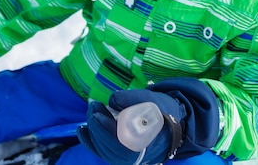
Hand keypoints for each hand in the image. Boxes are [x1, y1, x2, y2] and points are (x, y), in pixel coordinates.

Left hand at [77, 77, 218, 164]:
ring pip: (105, 151)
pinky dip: (91, 141)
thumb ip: (132, 99)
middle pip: (110, 149)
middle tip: (93, 106)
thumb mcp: (151, 99)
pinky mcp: (122, 154)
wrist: (174, 122)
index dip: (105, 131)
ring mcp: (128, 158)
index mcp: (146, 145)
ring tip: (92, 110)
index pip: (120, 146)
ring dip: (94, 131)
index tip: (97, 112)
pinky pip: (104, 152)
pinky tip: (83, 130)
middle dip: (97, 126)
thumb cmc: (163, 110)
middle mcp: (136, 158)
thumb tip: (112, 100)